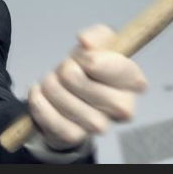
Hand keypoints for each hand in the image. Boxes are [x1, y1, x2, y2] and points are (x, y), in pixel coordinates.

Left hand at [27, 24, 147, 150]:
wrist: (72, 100)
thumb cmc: (89, 70)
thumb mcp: (98, 44)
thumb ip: (97, 36)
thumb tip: (86, 42)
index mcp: (134, 82)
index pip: (110, 66)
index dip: (88, 57)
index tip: (84, 57)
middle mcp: (123, 108)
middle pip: (75, 78)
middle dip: (64, 69)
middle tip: (68, 71)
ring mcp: (99, 126)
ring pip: (59, 96)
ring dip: (49, 84)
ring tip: (55, 83)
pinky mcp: (75, 137)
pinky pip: (47, 115)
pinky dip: (38, 101)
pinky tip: (42, 95)